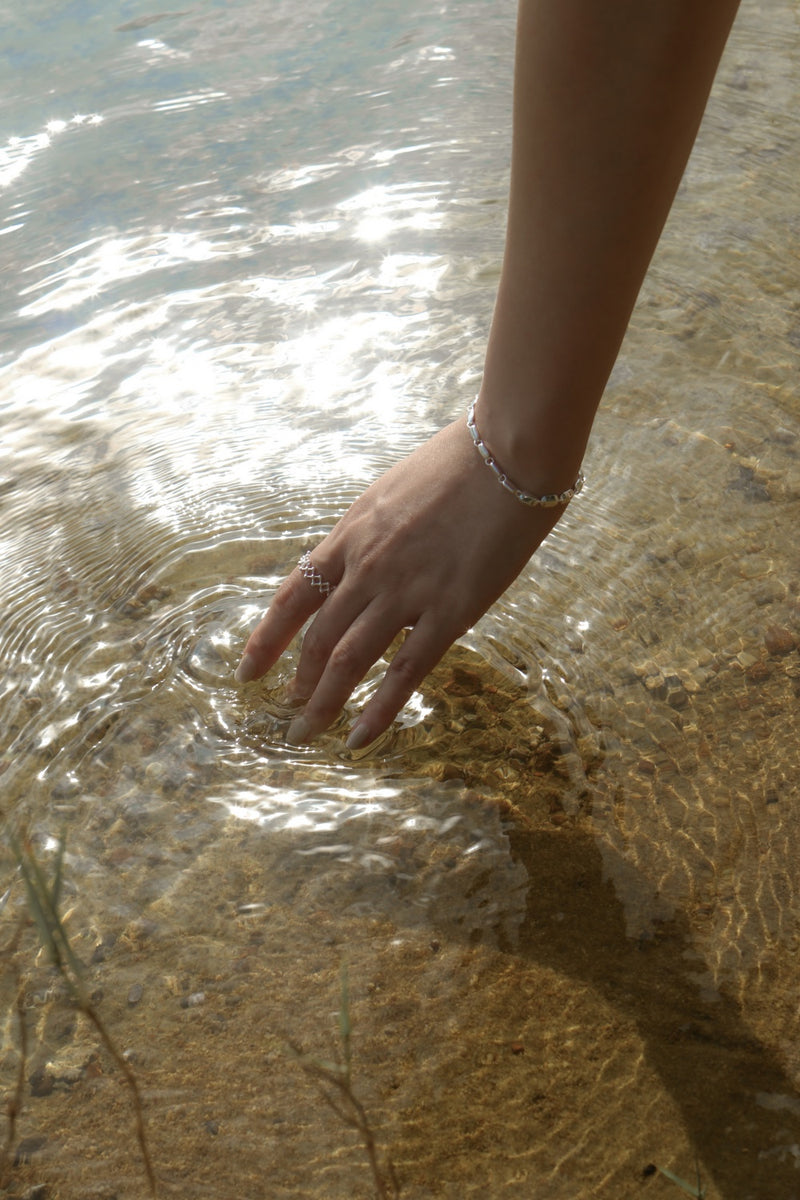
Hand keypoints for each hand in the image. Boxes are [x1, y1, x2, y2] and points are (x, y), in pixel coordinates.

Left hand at [234, 417, 568, 749]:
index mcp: (351, 535)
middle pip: (317, 637)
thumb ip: (372, 533)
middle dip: (297, 681)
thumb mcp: (393, 492)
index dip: (266, 639)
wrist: (508, 455)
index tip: (247, 670)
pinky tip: (360, 738)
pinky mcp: (450, 611)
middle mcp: (368, 567)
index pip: (294, 597)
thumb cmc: (459, 464)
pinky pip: (405, 670)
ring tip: (305, 734)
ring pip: (349, 660)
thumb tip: (361, 560)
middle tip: (288, 712)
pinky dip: (378, 709)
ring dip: (323, 702)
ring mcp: (406, 591)